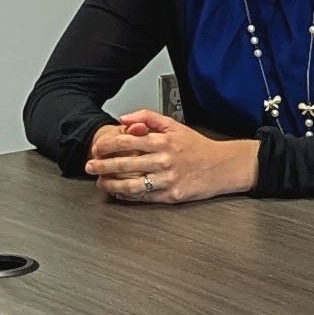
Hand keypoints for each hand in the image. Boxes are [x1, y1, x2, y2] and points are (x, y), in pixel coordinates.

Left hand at [82, 111, 255, 203]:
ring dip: (111, 184)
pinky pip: (144, 197)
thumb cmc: (198, 147)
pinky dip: (128, 196)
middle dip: (103, 165)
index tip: (97, 148)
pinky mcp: (171, 195)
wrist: (223, 166)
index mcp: (163, 141)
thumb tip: (124, 118)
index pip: (127, 141)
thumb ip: (147, 117)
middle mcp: (164, 160)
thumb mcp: (174, 125)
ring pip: (132, 184)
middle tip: (90, 166)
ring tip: (100, 183)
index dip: (108, 145)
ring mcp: (167, 179)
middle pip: (125, 163)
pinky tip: (119, 193)